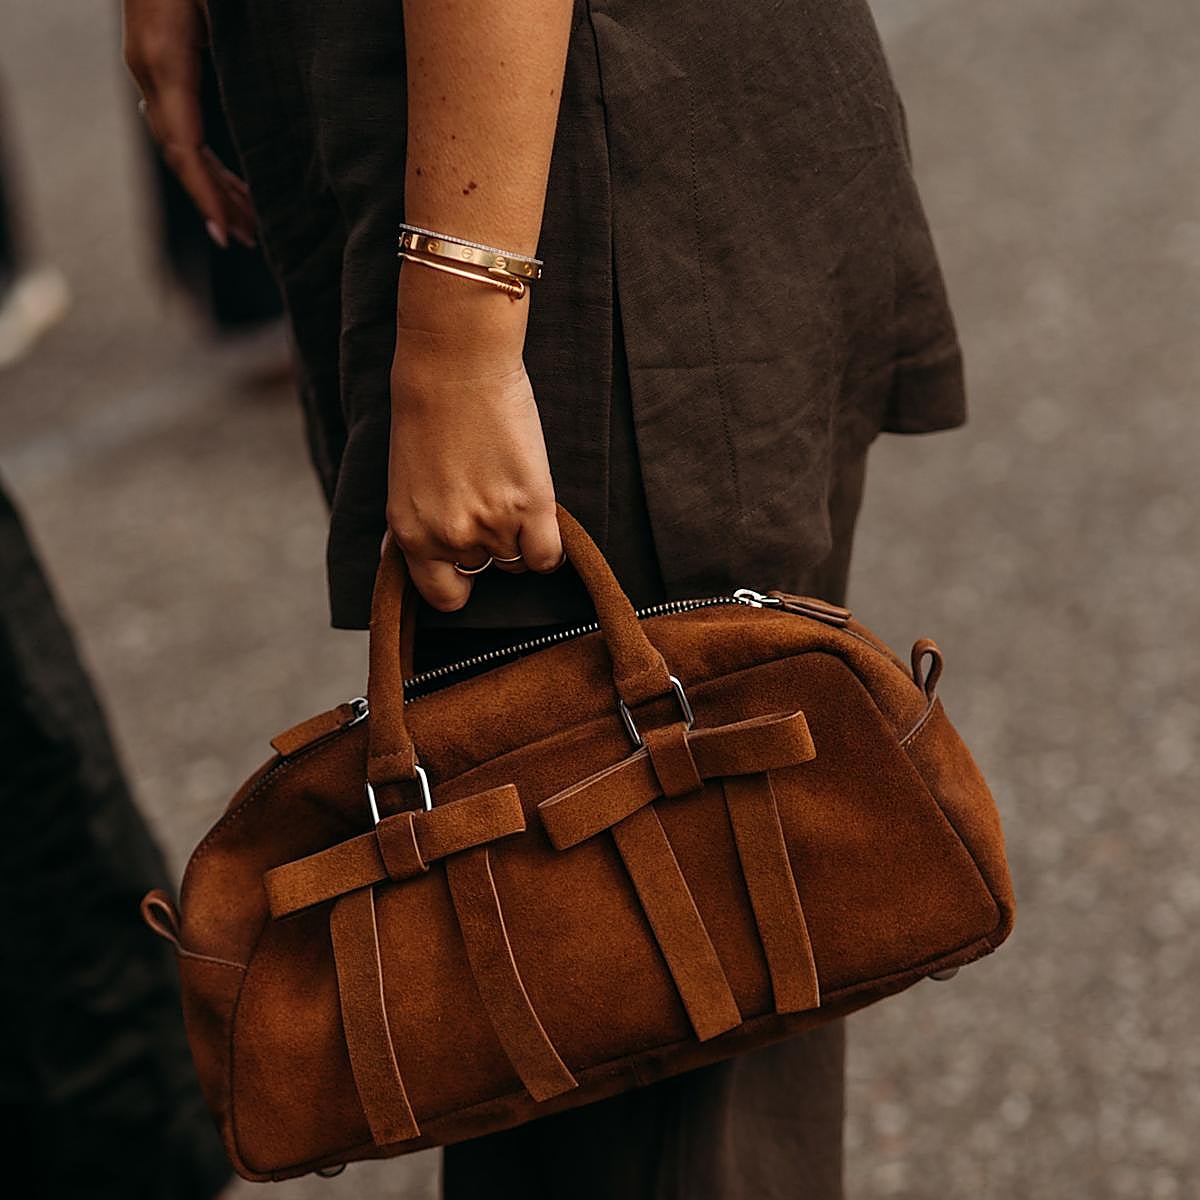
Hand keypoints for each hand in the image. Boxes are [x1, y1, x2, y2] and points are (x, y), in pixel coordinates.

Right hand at [122, 0, 255, 247]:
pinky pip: (180, 126)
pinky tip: (229, 187)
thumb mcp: (216, 3)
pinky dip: (206, 161)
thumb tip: (241, 78)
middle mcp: (150, 70)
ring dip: (213, 187)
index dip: (206, 192)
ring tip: (245, 227)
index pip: (184, 144)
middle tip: (247, 240)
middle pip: (181, 154)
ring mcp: (150, 68)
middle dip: (214, 201)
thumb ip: (221, 37)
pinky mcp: (159, 64)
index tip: (225, 228)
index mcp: (166, 60)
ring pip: (180, 144)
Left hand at [388, 312, 562, 612]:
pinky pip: (546, 558)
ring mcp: (492, 523)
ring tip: (510, 495)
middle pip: (483, 571)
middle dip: (488, 547)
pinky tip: (541, 519)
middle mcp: (449, 536)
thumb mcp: (402, 481)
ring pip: (516, 562)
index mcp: (411, 534)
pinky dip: (548, 548)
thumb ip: (409, 525)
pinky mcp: (530, 504)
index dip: (457, 581)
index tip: (466, 562)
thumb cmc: (426, 413)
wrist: (455, 366)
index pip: (442, 596)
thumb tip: (399, 556)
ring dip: (518, 537)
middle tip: (489, 505)